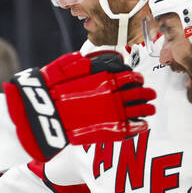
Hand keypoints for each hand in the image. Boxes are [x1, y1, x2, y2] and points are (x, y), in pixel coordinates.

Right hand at [4, 51, 154, 161]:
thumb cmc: (51, 86)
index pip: (130, 76)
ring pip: (139, 109)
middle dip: (146, 93)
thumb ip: (87, 63)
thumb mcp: (68, 65)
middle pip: (139, 92)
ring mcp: (113, 112)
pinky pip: (132, 128)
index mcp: (105, 77)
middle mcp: (113, 94)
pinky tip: (143, 125)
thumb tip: (98, 62)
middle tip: (150, 94)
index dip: (136, 78)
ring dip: (147, 108)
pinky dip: (140, 126)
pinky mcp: (109, 130)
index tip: (137, 80)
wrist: (41, 111)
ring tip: (150, 109)